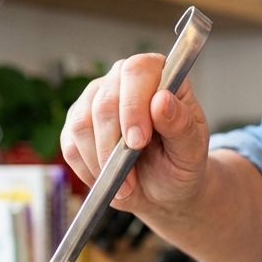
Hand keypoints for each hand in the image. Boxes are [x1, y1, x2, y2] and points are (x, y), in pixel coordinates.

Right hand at [60, 53, 209, 218]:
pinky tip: (108, 180)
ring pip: (82, 125)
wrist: (164, 189)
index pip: (136, 72)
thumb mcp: (191, 149)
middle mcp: (121, 80)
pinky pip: (70, 146)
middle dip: (114, 144)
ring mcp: (94, 100)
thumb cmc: (181, 163)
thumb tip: (162, 100)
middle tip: (131, 177)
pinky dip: (88, 170)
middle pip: (104, 102)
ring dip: (101, 162)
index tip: (138, 142)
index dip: (134, 106)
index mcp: (157, 75)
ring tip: (125, 184)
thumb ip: (181, 124)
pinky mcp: (76, 124)